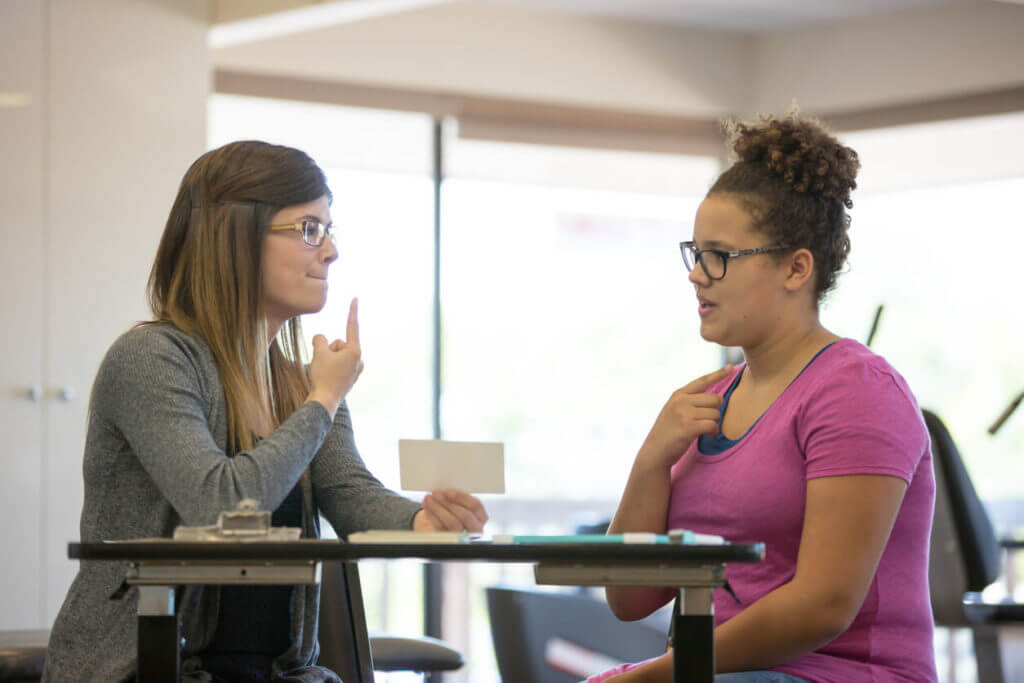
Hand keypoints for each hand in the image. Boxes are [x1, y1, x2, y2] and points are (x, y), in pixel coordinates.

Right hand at [306, 298, 362, 415]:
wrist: (324, 402)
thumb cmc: (323, 377)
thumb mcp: (318, 352)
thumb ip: (320, 339)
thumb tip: (321, 339)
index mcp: (355, 351)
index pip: (352, 326)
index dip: (352, 311)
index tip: (355, 298)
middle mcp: (359, 360)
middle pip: (338, 344)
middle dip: (328, 350)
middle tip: (323, 364)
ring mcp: (355, 370)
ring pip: (336, 355)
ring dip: (327, 359)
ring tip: (324, 373)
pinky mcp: (349, 378)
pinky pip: (336, 365)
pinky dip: (329, 368)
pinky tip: (327, 378)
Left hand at [412, 489, 488, 532]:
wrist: (436, 526)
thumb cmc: (450, 511)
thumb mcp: (456, 502)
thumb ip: (456, 497)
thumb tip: (446, 490)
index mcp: (481, 517)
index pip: (476, 506)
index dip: (462, 497)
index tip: (448, 492)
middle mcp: (475, 529)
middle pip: (466, 516)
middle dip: (449, 503)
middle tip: (436, 494)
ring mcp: (463, 537)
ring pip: (453, 523)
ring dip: (438, 508)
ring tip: (428, 499)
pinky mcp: (450, 541)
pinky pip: (441, 529)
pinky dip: (432, 515)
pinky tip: (427, 507)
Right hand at [636, 365, 733, 471]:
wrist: (655, 452)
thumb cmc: (668, 432)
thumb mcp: (674, 410)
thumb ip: (690, 401)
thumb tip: (717, 397)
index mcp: (678, 394)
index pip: (702, 380)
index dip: (718, 374)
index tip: (731, 367)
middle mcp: (681, 401)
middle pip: (715, 398)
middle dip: (716, 411)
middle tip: (707, 421)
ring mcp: (684, 413)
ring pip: (715, 413)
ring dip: (714, 424)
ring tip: (705, 430)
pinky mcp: (688, 427)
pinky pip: (712, 425)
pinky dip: (713, 432)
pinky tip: (708, 436)